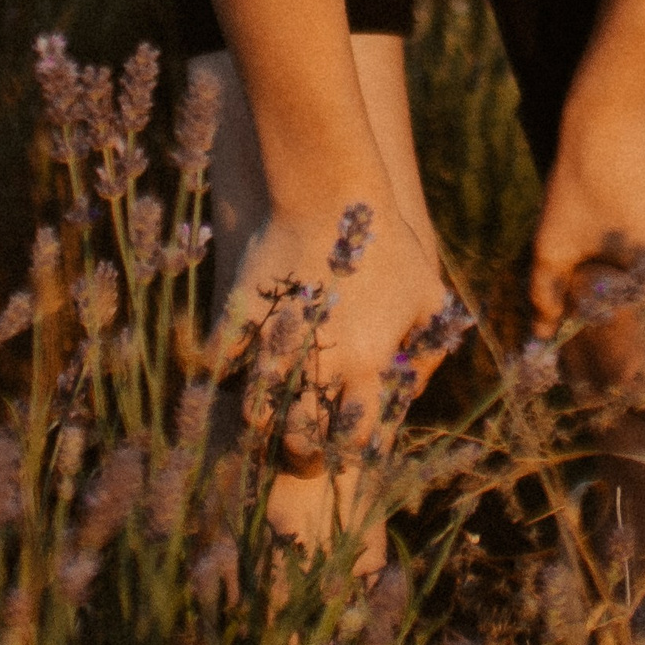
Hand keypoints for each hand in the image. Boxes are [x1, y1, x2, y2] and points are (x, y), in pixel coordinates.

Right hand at [217, 204, 454, 554]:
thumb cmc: (387, 241)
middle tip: (297, 446)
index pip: (354, 440)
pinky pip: (216, 366)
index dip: (347, 452)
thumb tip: (416, 385)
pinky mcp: (242, 319)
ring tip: (264, 418)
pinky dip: (216, 377)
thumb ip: (428, 345)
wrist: (332, 192)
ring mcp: (276, 344)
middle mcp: (319, 364)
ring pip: (254, 416)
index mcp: (365, 364)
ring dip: (258, 423)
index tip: (342, 449)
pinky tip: (224, 377)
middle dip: (299, 452)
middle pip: (299, 441)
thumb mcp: (425, 291)